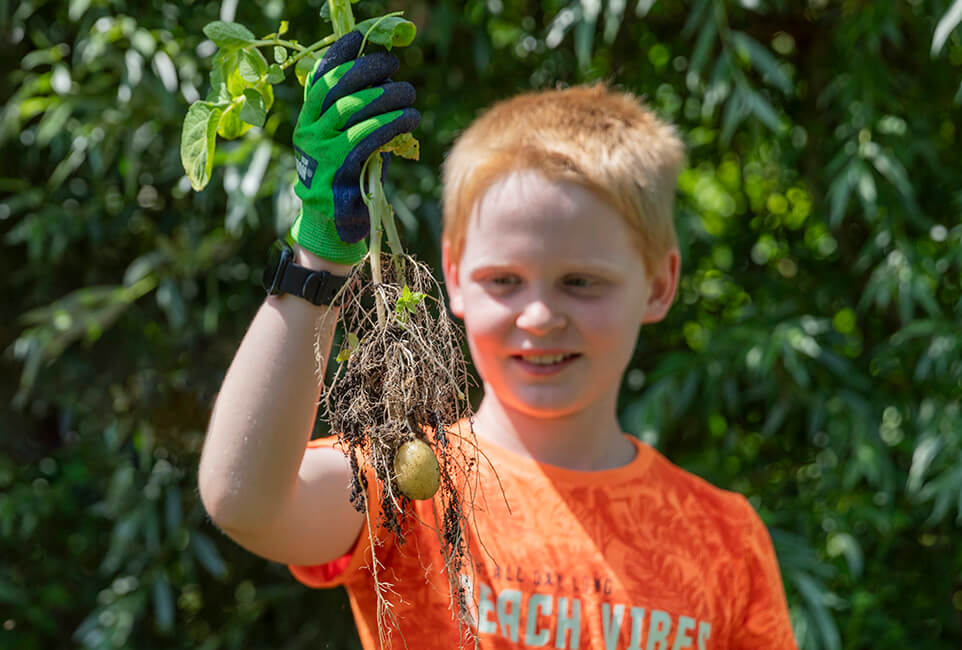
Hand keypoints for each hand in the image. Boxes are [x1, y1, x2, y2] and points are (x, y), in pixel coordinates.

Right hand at [290, 31, 419, 264]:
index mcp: (308, 121)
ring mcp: (321, 151)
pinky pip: (367, 137)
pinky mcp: (339, 169)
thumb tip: (390, 86)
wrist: (332, 228)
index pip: (318, 79)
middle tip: (396, 68)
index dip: (339, 55)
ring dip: (387, 97)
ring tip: (411, 95)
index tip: (361, 39)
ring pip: (354, 109)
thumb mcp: (350, 145)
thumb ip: (362, 118)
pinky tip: (410, 119)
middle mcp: (309, 132)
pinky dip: (391, 124)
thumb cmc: (348, 183)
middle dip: (369, 71)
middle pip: (338, 88)